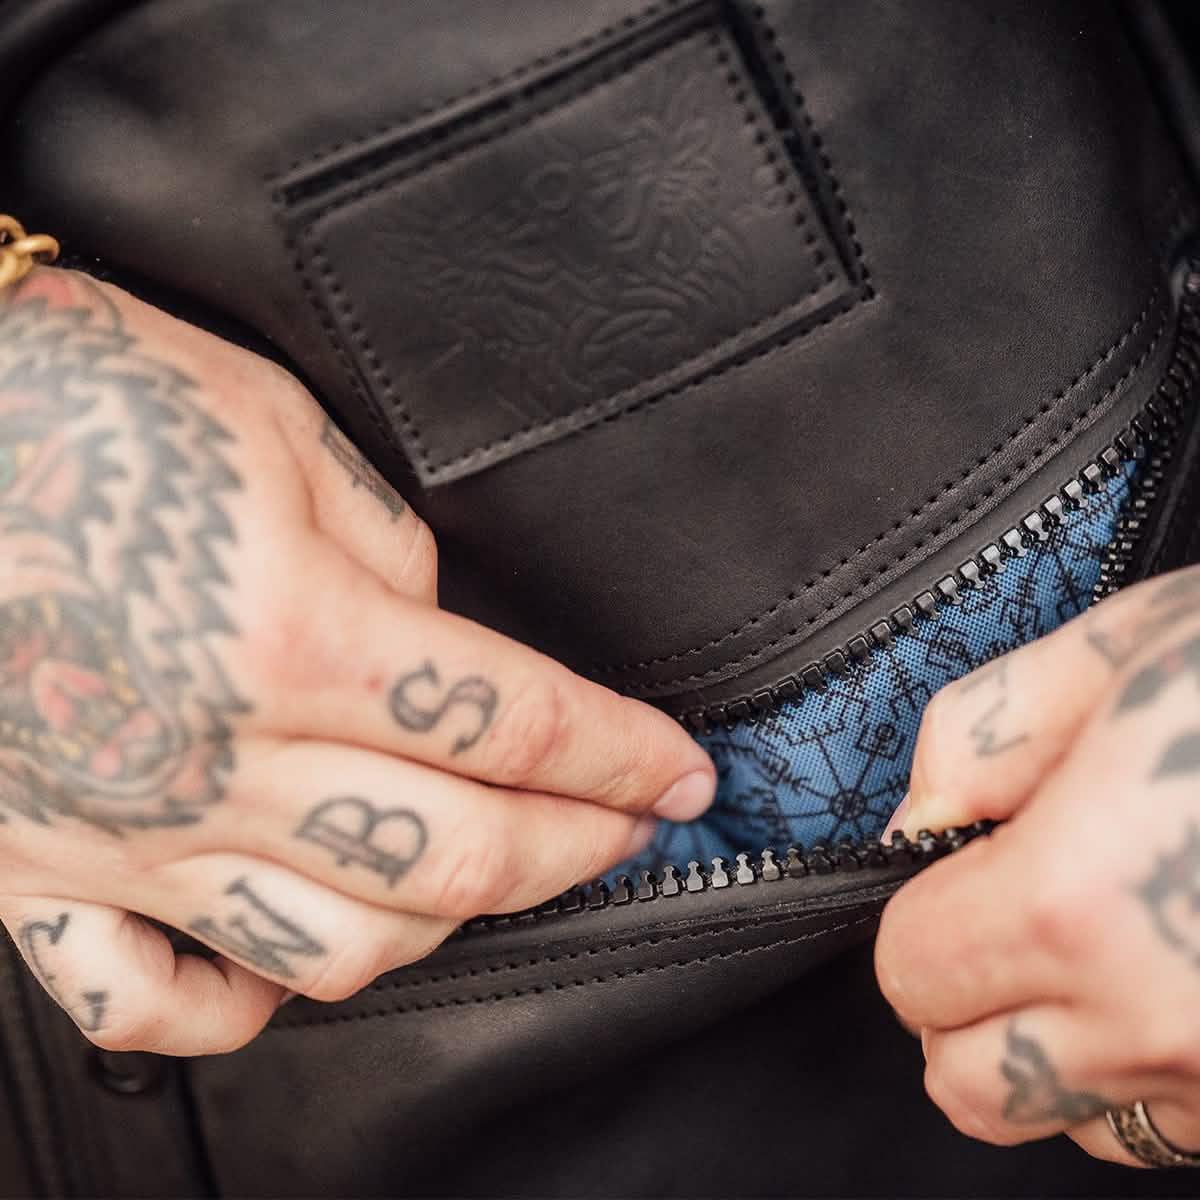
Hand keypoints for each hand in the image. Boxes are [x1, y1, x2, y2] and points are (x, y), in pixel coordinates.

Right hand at [0, 269, 713, 1054]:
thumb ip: (390, 550)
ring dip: (443, 925)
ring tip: (490, 875)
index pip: (517, 728)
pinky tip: (289, 964)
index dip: (625, 755)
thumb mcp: (280, 429)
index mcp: (292, 636)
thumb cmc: (81, 399)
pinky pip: (144, 999)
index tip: (682, 772)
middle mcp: (216, 760)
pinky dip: (237, 1002)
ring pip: (332, 951)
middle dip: (578, 848)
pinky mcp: (34, 863)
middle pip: (455, 856)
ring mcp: (124, 832)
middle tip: (629, 824)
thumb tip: (442, 636)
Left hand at [876, 564, 1199, 1164]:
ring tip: (1132, 946)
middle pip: (974, 1086)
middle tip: (1012, 924)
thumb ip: (981, 735)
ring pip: (1085, 1124)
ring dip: (1074, 1049)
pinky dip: (1175, 1071)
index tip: (956, 877)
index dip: (920, 920)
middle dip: (967, 1008)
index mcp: (1083, 902)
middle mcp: (1163, 1024)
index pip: (912, 974)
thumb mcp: (1123, 645)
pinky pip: (1195, 1131)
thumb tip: (922, 818)